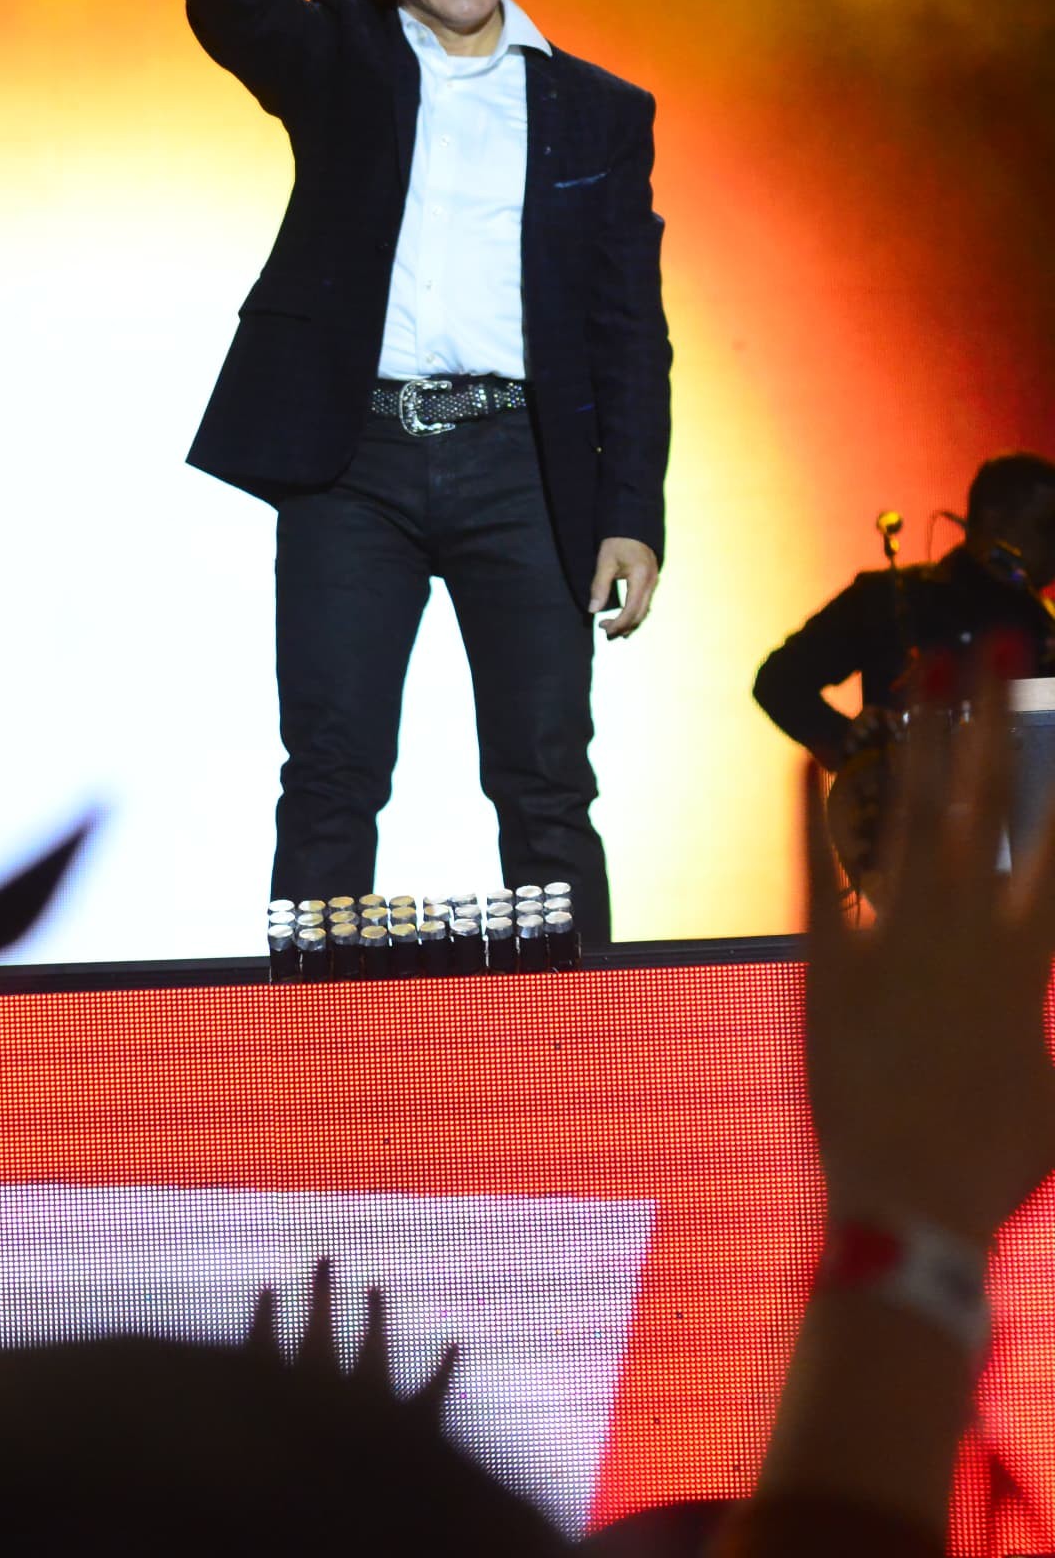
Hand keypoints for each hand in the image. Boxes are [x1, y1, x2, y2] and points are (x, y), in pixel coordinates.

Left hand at [589, 537, 660, 638]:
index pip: (631, 610)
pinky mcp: (651, 581)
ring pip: (645, 610)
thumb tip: (593, 610)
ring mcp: (654, 582)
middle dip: (624, 626)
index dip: (618, 623)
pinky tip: (625, 618)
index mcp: (640, 578)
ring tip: (613, 629)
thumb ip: (599, 586)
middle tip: (605, 631)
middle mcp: (651, 582)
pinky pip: (646, 603)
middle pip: (640, 614)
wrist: (632, 526)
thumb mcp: (604, 563)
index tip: (603, 628)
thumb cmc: (617, 542)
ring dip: (630, 622)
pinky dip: (636, 614)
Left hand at [801, 648, 1054, 1243]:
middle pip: (983, 800)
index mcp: (1032, 957)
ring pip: (904, 816)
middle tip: (989, 640)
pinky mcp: (826, 962)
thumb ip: (1052, 1009)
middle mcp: (965, 930)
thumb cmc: (999, 1155)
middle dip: (988, 716)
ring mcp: (892, 940)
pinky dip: (816, 811)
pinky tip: (815, 754)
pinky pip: (819, 868)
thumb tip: (1041, 941)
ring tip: (916, 670)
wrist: (910, 1206)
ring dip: (913, 739)